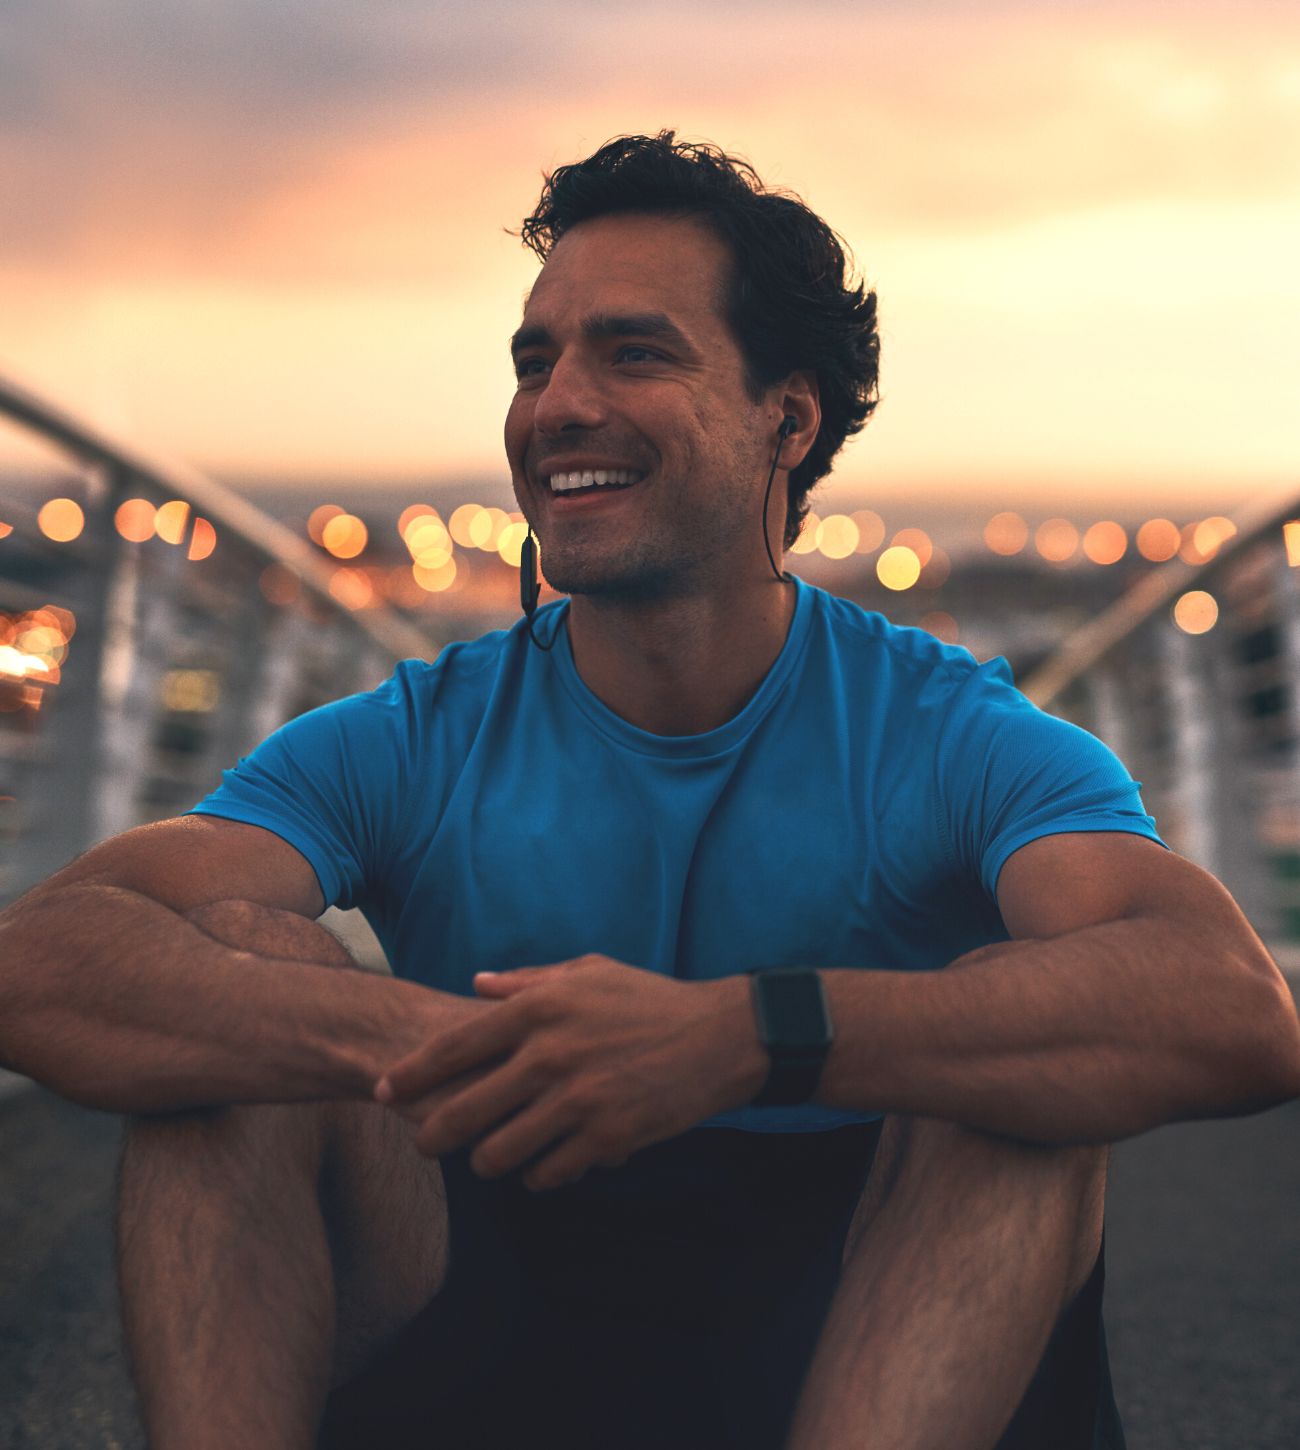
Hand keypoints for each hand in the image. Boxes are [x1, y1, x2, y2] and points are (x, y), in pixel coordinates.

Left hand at [374, 955, 763, 1190]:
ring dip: (487, 1161)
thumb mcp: (588, 972)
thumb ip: (526, 981)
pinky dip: (537, 1176)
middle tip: (424, 1145)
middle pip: (465, 1110)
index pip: (454, 1047)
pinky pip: (548, 1173)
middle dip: (433, 1136)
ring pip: (500, 1153)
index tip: (385, 1090)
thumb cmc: (649, 999)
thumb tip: (476, 986)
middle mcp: (550, 1055)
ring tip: (488, 1158)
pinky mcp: (606, 1138)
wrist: (718, 1037)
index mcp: (540, 1010)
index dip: (411, 1074)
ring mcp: (577, 1101)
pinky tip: (541, 1169)